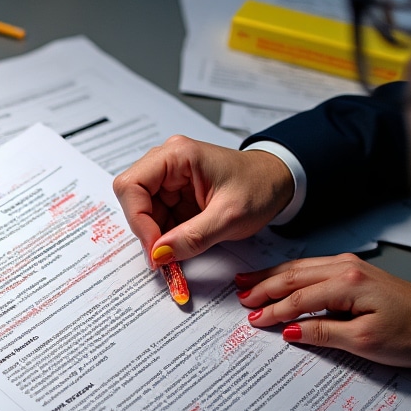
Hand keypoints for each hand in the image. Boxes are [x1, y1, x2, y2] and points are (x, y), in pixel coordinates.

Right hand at [112, 136, 293, 265]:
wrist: (278, 182)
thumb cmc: (259, 187)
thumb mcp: (229, 216)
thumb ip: (193, 237)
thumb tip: (159, 254)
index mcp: (177, 155)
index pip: (131, 185)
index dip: (137, 219)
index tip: (154, 249)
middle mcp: (167, 162)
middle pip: (132, 198)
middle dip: (145, 229)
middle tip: (163, 255)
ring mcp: (168, 178)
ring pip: (142, 211)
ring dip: (156, 234)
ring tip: (179, 249)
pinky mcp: (173, 193)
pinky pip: (156, 217)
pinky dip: (164, 235)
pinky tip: (181, 243)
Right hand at [236, 254, 410, 368]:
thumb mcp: (364, 341)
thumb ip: (322, 332)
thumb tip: (290, 331)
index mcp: (346, 284)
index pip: (297, 298)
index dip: (272, 310)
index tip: (253, 320)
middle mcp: (347, 268)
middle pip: (294, 275)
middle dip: (263, 286)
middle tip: (239, 296)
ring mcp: (352, 267)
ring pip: (302, 268)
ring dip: (274, 276)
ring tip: (249, 282)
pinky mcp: (357, 272)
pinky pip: (315, 268)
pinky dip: (293, 274)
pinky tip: (283, 277)